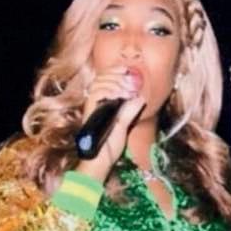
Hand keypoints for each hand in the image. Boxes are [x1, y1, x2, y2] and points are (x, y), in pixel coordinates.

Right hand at [73, 66, 145, 184]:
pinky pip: (97, 93)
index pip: (106, 79)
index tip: (128, 69)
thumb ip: (130, 112)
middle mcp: (95, 103)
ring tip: (128, 89)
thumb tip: (140, 98)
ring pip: (99, 82)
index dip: (116, 71)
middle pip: (101, 77)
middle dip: (117, 74)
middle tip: (131, 79)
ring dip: (115, 81)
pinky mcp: (90, 111)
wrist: (100, 161)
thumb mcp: (124, 127)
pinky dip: (109, 90)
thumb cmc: (109, 147)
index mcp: (103, 104)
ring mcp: (91, 107)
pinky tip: (119, 94)